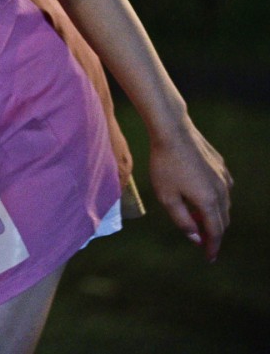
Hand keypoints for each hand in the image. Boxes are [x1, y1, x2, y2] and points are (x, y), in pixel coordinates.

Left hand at [149, 119, 232, 260]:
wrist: (173, 131)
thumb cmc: (164, 164)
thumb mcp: (167, 197)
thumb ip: (182, 220)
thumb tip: (196, 238)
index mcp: (209, 202)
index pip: (215, 232)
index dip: (212, 247)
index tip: (209, 259)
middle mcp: (222, 191)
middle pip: (222, 220)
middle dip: (213, 233)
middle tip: (202, 241)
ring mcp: (223, 177)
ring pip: (224, 205)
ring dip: (214, 216)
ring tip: (198, 220)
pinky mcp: (221, 166)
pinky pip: (222, 189)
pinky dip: (215, 199)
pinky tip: (203, 197)